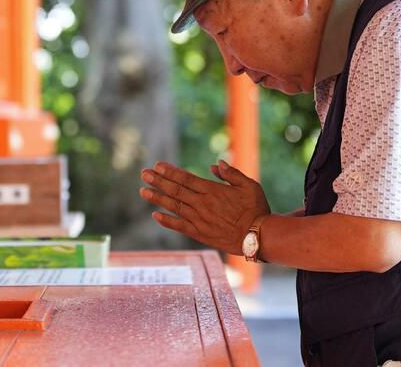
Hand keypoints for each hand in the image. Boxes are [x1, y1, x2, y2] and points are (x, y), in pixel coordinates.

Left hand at [139, 160, 270, 254]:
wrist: (258, 237)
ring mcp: (199, 219)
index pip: (186, 178)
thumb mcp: (249, 185)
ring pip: (174, 206)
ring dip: (157, 198)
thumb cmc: (256, 209)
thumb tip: (216, 164)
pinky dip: (166, 221)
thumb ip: (231, 174)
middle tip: (143, 173)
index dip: (170, 171)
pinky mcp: (200, 234)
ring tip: (143, 191)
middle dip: (158, 181)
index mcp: (212, 190)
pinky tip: (155, 215)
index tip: (157, 165)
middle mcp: (202, 204)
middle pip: (175, 190)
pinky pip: (179, 226)